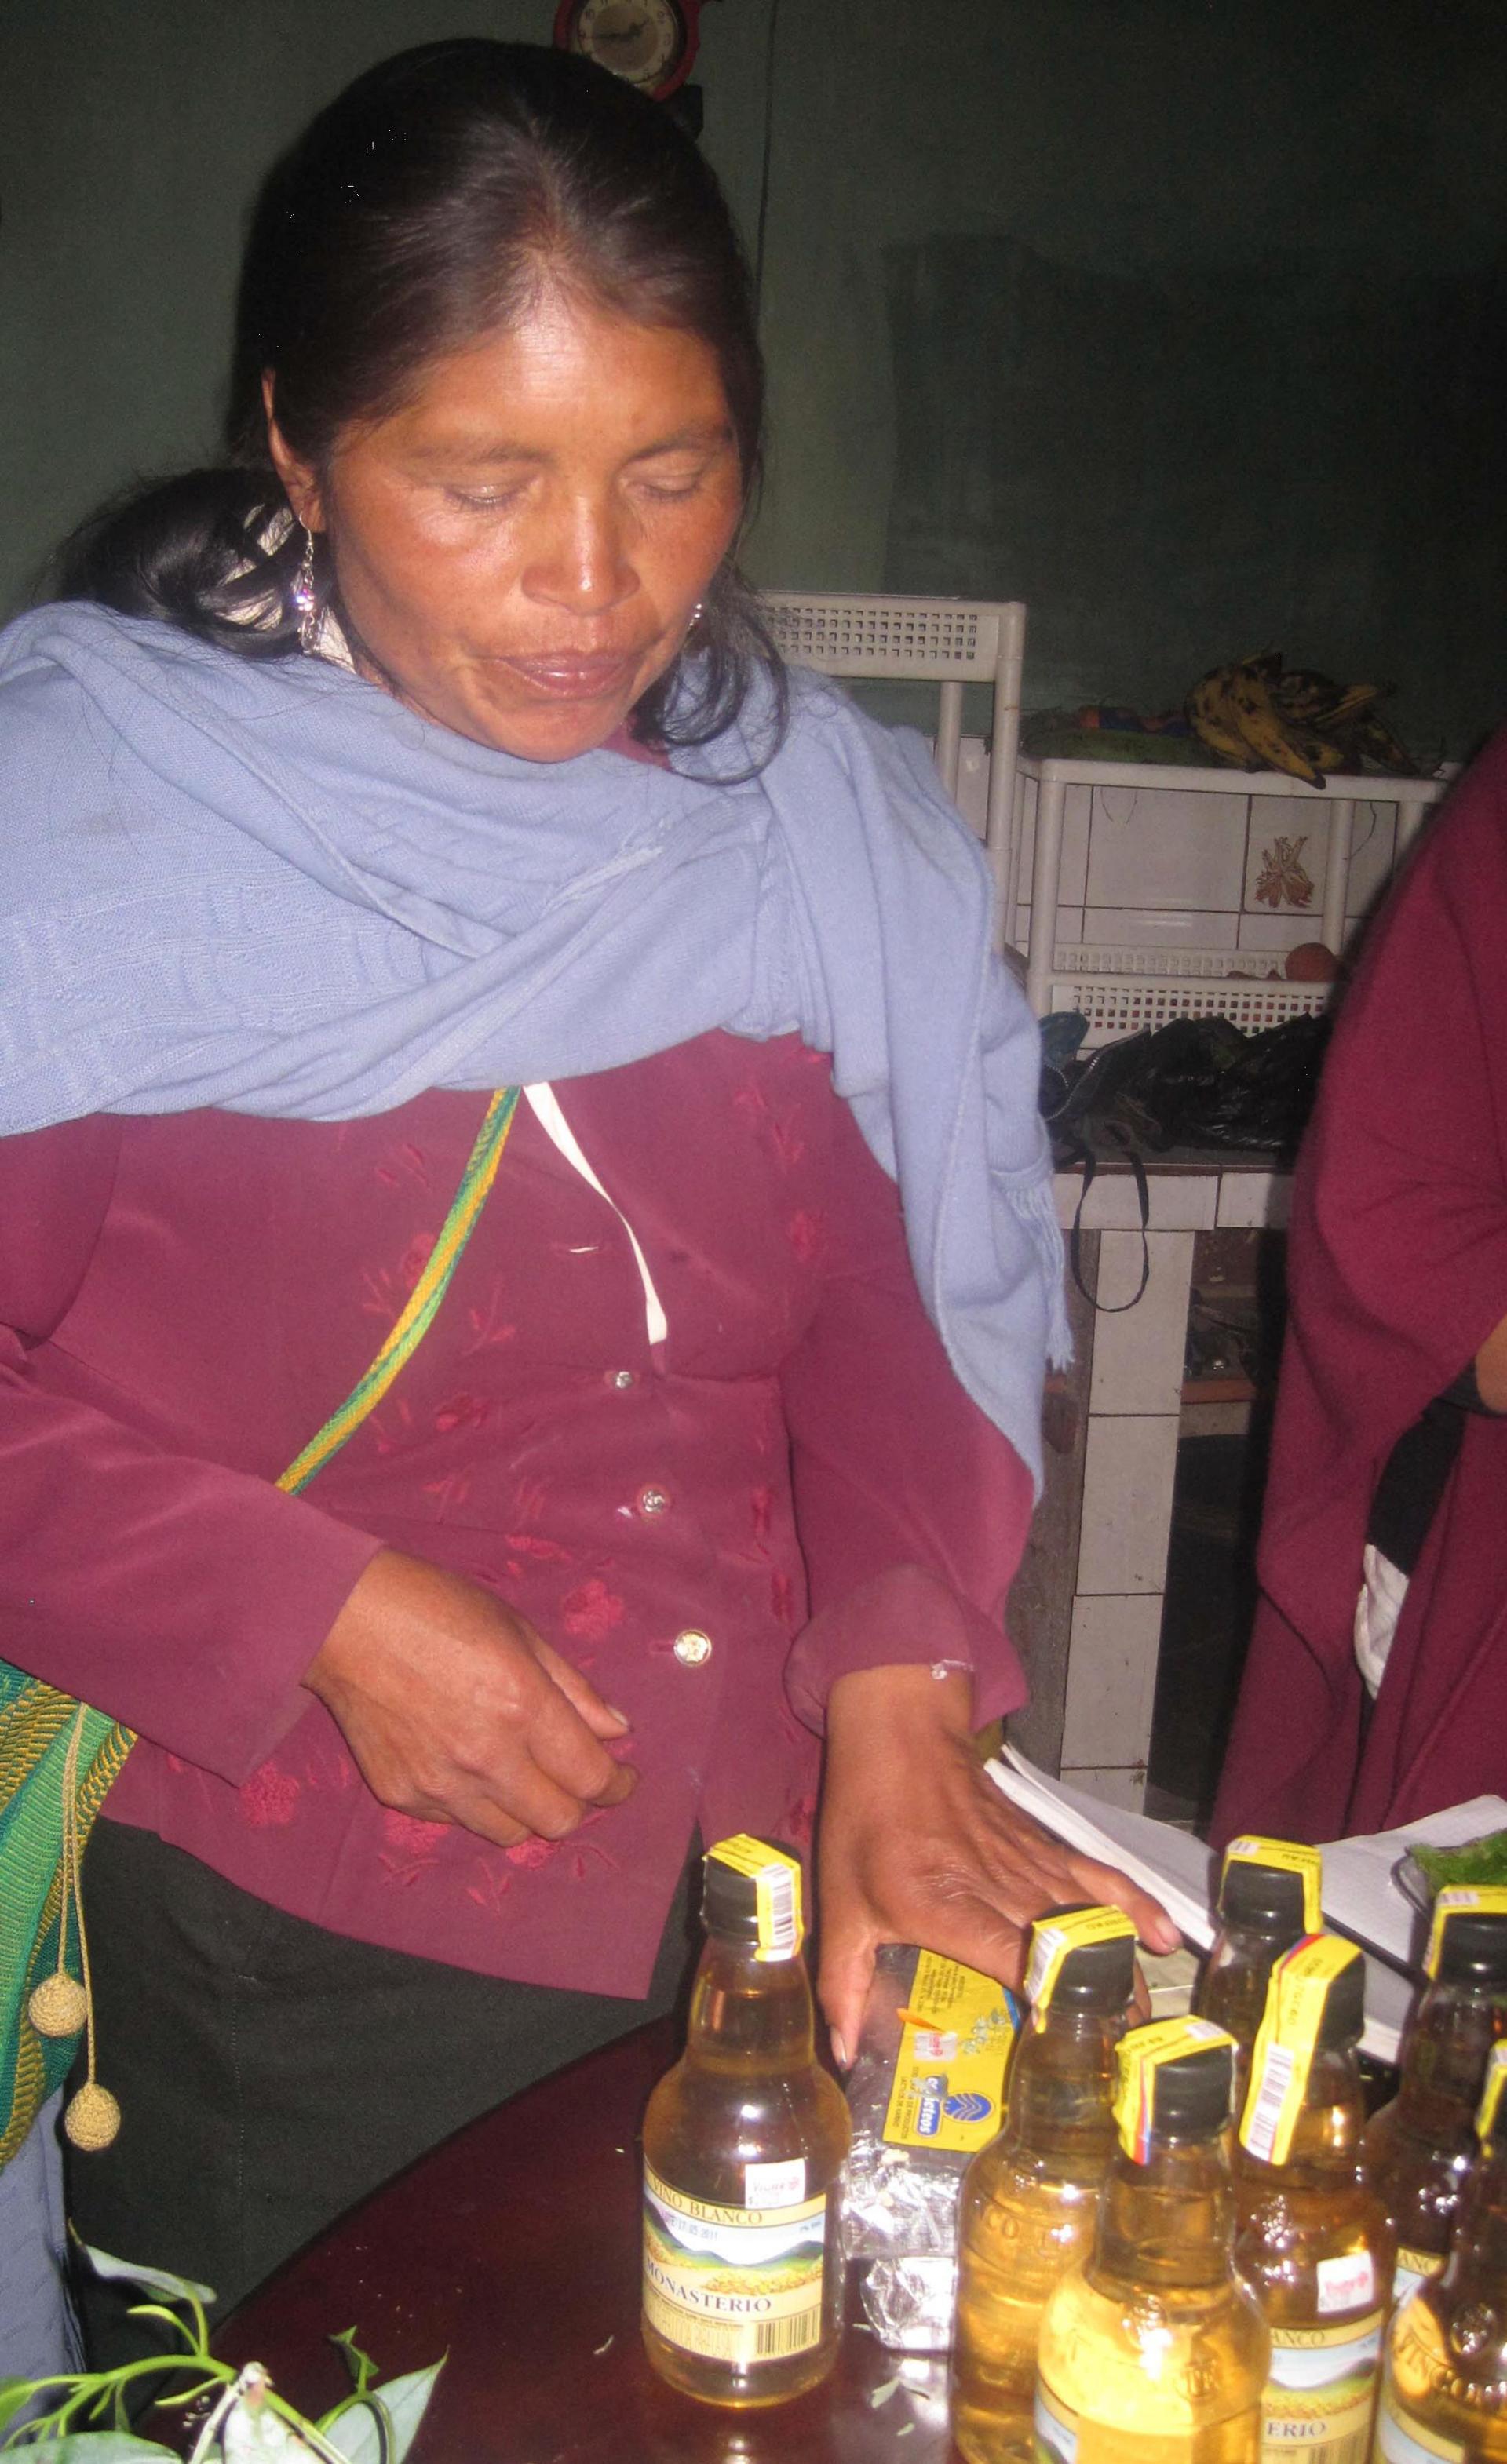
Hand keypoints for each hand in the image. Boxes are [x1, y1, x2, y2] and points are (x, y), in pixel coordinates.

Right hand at [304, 1548, 636, 1847]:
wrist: (344, 1618)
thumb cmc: (438, 1608)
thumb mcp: (520, 1631)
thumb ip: (574, 1689)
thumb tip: (617, 1732)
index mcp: (523, 1706)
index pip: (590, 1778)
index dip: (618, 1784)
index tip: (622, 1777)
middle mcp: (485, 1757)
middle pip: (558, 1821)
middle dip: (579, 1803)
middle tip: (577, 1778)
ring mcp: (439, 1784)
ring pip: (510, 1834)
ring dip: (529, 1810)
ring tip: (523, 1774)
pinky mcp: (401, 1796)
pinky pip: (458, 1822)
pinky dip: (476, 1805)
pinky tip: (469, 1767)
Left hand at [816, 1663, 1180, 2064]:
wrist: (900, 1742)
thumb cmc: (867, 1824)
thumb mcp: (840, 1906)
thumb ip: (841, 1982)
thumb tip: (840, 2052)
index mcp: (943, 1902)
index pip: (1007, 1953)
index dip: (1042, 1991)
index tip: (1064, 2036)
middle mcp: (995, 1884)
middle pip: (1062, 1943)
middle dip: (1095, 1998)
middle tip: (1119, 2047)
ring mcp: (1027, 1862)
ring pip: (1088, 1915)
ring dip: (1119, 1963)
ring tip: (1142, 2016)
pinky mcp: (1045, 1846)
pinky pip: (1097, 1877)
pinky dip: (1134, 1903)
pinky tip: (1165, 1933)